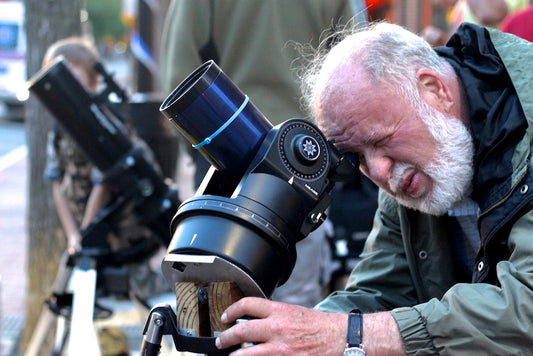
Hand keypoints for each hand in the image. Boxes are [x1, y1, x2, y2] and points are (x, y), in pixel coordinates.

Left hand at [215, 297, 346, 354]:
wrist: (342, 338)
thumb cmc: (322, 326)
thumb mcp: (296, 313)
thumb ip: (275, 316)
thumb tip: (256, 322)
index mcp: (280, 311)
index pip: (248, 305)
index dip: (231, 310)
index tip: (226, 316)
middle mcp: (278, 328)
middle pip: (241, 330)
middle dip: (226, 337)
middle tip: (221, 341)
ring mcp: (281, 349)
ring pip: (246, 353)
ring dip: (235, 355)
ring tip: (231, 355)